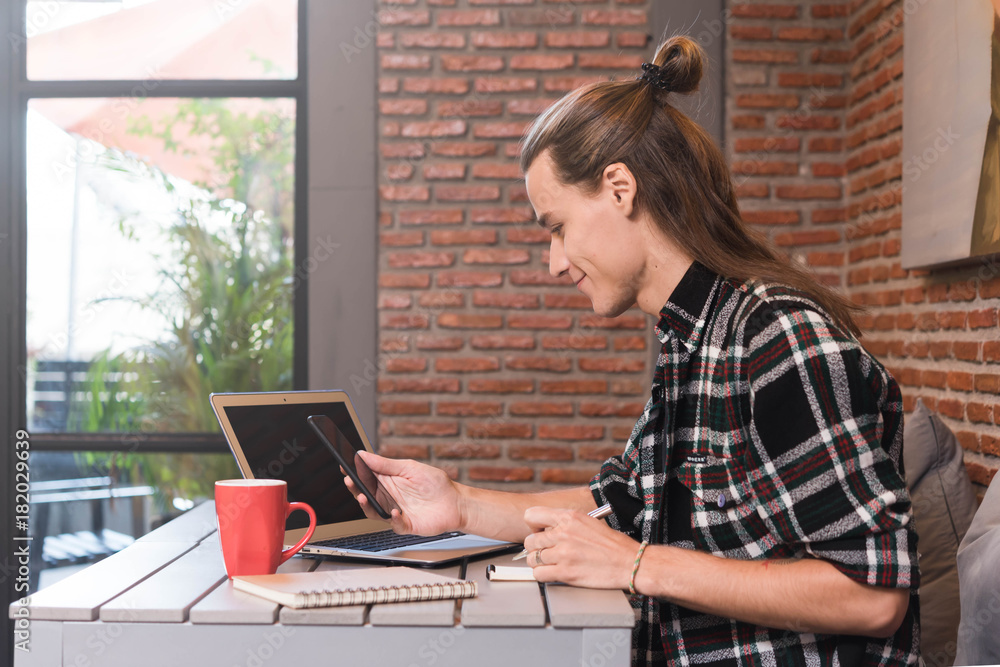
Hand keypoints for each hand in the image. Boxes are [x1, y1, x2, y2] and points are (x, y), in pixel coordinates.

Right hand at [344, 452, 463, 535]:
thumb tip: (363, 454)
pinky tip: (395, 511)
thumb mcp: (409, 467)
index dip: (354, 473)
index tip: (344, 465)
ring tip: (364, 496)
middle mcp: (388, 497)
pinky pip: (393, 524)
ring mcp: (395, 512)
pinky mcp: (405, 525)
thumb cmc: (435, 484)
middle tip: (349, 480)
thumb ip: (385, 464)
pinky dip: (392, 519)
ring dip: (366, 505)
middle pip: (365, 494)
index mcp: (388, 481)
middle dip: (355, 488)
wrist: (455, 502)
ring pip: (373, 511)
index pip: (365, 477)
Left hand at [522, 506, 637, 588]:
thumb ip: (566, 524)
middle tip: (546, 551)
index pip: (532, 515)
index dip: (533, 525)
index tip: (538, 531)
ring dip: (539, 563)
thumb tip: (547, 529)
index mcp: (570, 517)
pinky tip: (553, 572)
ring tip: (552, 563)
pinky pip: (538, 574)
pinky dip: (543, 575)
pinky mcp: (565, 573)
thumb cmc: (613, 545)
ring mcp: (563, 554)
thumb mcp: (589, 522)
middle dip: (536, 547)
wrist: (630, 563)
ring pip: (532, 559)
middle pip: (530, 541)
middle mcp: (564, 533)